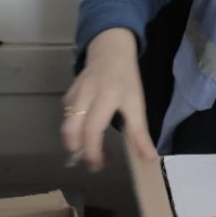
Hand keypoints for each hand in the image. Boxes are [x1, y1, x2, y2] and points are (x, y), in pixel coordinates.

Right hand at [61, 28, 156, 170]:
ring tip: (91, 151)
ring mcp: (74, 95)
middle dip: (79, 152)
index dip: (93, 152)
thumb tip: (148, 158)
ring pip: (67, 126)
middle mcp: (85, 96)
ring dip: (76, 143)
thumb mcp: (137, 104)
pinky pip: (67, 117)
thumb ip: (139, 134)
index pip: (92, 130)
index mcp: (105, 98)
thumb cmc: (126, 78)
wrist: (110, 51)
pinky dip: (74, 130)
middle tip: (93, 164)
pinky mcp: (68, 95)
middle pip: (71, 131)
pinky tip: (87, 133)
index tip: (100, 165)